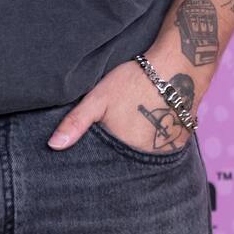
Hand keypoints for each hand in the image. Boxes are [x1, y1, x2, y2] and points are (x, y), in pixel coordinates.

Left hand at [46, 54, 197, 153]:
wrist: (178, 66)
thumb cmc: (134, 80)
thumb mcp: (99, 98)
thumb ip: (76, 122)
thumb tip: (52, 146)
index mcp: (124, 150)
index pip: (108, 167)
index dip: (101, 161)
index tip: (98, 153)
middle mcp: (147, 157)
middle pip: (127, 163)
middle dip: (119, 156)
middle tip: (118, 137)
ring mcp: (166, 151)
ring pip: (145, 157)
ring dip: (138, 150)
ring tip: (135, 130)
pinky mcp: (180, 143)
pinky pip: (163, 149)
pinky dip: (156, 143)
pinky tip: (152, 127)